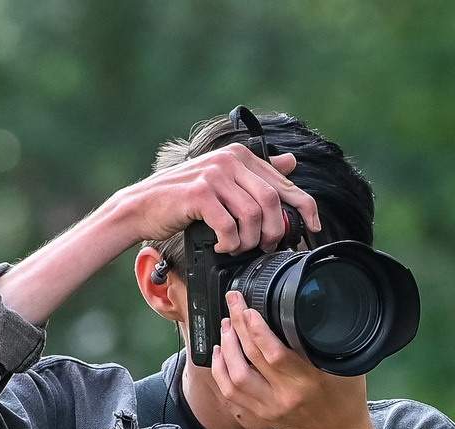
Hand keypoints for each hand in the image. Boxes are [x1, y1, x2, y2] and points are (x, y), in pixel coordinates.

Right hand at [107, 144, 321, 256]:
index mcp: (240, 155)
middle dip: (274, 231)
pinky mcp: (198, 193)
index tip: (313, 227)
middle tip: (265, 246)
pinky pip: (229, 225)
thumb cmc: (183, 199)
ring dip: (249, 240)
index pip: (284, 182)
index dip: (304, 207)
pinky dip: (230, 242)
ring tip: (238, 246)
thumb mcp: (223, 181)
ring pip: (252, 215)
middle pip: (271, 201)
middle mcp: (229, 160)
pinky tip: (222, 245)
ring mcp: (213, 175)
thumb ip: (256, 174)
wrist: (142, 206)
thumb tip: (291, 163)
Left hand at [210, 295, 369, 428]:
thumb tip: (299, 312)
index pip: (275, 354)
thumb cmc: (343, 396)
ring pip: (235, 376)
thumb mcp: (345, 365)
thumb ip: (321, 343)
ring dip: (227, 346)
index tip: (250, 310)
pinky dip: (221, 369)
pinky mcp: (259, 414)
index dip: (257, 330)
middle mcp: (285, 396)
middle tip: (234, 304)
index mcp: (309, 382)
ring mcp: (269, 407)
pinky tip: (220, 351)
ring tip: (227, 325)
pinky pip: (230, 392)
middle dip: (238, 326)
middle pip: (251, 358)